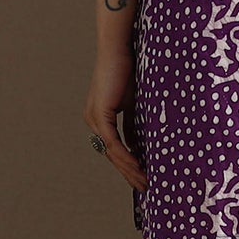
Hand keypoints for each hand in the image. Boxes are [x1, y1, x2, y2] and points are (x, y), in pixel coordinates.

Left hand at [84, 46, 146, 192]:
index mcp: (100, 118)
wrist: (119, 49)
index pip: (115, 148)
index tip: (143, 177)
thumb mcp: (135, 103)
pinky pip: (113, 143)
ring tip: (145, 183)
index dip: (129, 165)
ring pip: (112, 153)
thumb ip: (136, 123)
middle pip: (112, 156)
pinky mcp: (100, 116)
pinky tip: (139, 167)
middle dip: (129, 174)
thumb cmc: (130, 69)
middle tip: (145, 188)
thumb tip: (143, 144)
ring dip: (129, 170)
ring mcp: (94, 120)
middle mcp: (93, 122)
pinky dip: (126, 157)